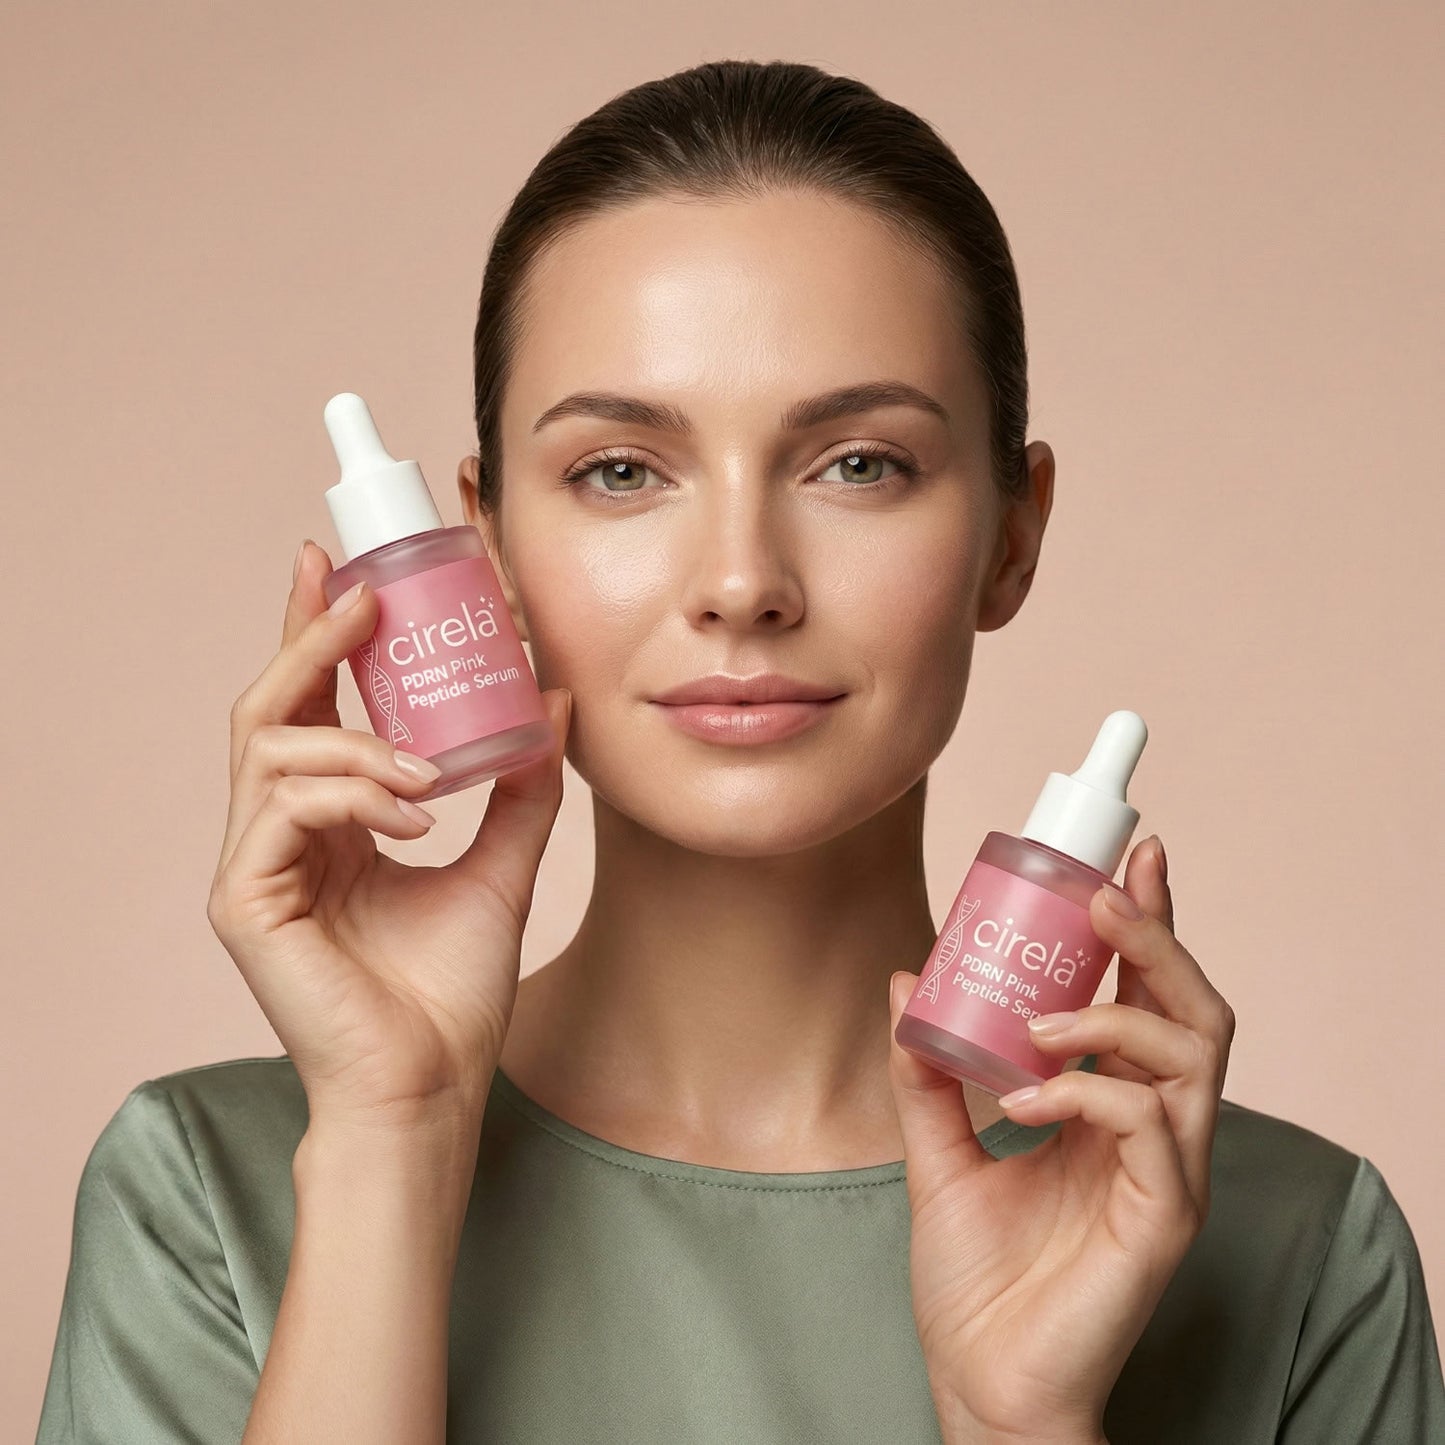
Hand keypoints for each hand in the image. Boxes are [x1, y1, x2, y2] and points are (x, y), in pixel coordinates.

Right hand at [207, 539, 571, 1133]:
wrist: (432, 1087)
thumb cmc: (452, 990)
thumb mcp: (503, 864)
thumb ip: (520, 786)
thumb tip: (555, 698)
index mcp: (330, 822)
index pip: (312, 708)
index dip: (317, 634)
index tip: (342, 569)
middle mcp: (280, 833)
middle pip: (271, 706)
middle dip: (312, 639)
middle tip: (361, 593)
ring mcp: (253, 865)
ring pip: (274, 747)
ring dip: (362, 743)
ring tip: (434, 774)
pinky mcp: (244, 899)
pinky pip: (286, 806)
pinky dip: (356, 794)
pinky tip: (418, 818)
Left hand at [886, 837, 1232, 1443]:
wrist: (981, 1381)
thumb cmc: (976, 1279)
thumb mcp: (937, 1152)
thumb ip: (927, 1072)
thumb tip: (907, 979)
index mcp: (1111, 1109)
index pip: (1149, 997)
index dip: (1150, 925)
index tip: (1133, 855)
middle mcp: (1153, 1131)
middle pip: (1196, 1008)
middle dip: (1157, 938)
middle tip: (1105, 895)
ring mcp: (1168, 1174)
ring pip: (1194, 1055)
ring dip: (1116, 1013)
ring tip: (1042, 1019)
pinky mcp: (1164, 1219)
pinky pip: (1150, 1127)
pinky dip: (1088, 1093)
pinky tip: (1026, 1098)